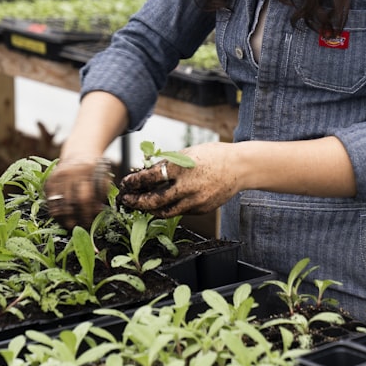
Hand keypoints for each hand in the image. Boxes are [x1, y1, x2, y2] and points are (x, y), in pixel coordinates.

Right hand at [44, 158, 113, 228]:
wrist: (80, 152)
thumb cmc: (95, 169)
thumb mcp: (103, 176)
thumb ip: (103, 193)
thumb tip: (97, 211)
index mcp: (86, 170)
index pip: (85, 198)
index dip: (88, 214)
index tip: (92, 223)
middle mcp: (69, 173)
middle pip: (70, 203)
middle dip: (76, 219)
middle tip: (82, 227)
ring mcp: (56, 177)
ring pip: (58, 205)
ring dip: (65, 220)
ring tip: (72, 226)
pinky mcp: (48, 182)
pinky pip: (50, 203)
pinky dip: (57, 213)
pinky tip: (64, 218)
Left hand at [117, 142, 239, 216]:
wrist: (240, 167)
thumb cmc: (213, 156)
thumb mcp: (187, 153)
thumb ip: (167, 164)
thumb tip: (146, 173)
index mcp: (181, 168)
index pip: (149, 178)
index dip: (134, 182)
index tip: (126, 183)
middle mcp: (187, 187)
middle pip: (154, 201)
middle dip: (136, 202)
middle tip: (126, 200)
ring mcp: (195, 201)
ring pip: (165, 212)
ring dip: (150, 210)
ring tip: (141, 205)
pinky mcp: (201, 209)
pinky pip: (180, 211)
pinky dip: (169, 207)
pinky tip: (163, 203)